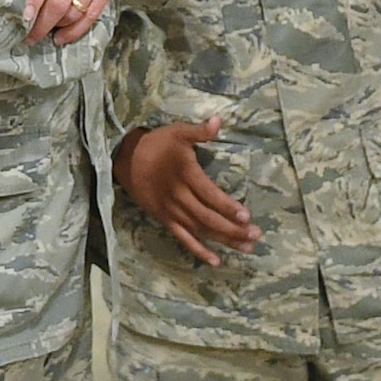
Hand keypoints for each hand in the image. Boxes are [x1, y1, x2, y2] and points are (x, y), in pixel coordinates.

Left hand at [22, 0, 155, 44]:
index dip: (31, 1)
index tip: (21, 18)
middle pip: (58, 3)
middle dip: (40, 25)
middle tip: (25, 37)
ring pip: (75, 13)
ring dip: (55, 28)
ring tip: (40, 35)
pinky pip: (93, 14)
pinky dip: (76, 30)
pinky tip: (62, 37)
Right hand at [113, 119, 259, 266]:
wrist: (124, 159)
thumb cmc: (156, 144)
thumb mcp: (177, 131)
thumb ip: (199, 131)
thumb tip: (219, 120)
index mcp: (185, 174)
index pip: (209, 194)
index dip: (227, 206)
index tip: (246, 216)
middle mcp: (178, 196)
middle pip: (208, 216)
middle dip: (232, 228)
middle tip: (256, 235)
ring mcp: (170, 211)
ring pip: (199, 230)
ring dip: (223, 240)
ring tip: (246, 248)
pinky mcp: (164, 219)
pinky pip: (183, 238)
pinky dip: (198, 250)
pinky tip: (215, 260)